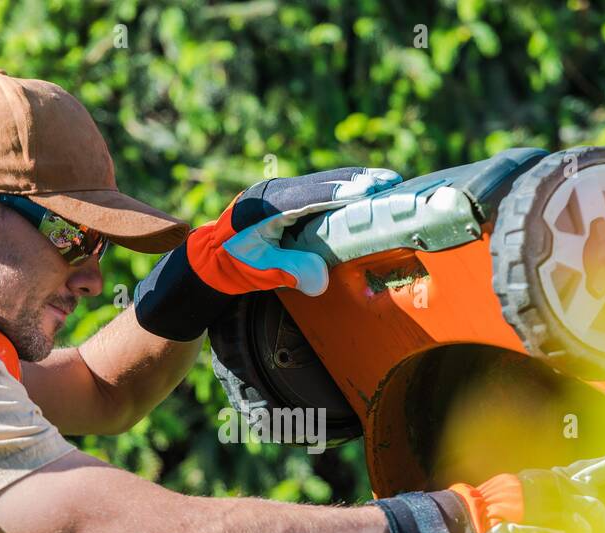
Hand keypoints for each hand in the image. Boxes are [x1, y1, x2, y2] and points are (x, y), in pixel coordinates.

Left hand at [134, 167, 401, 340]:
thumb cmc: (233, 265)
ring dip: (357, 182)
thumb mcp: (258, 271)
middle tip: (393, 183)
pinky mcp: (291, 197)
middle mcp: (275, 190)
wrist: (211, 258)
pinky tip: (372, 191)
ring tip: (391, 183)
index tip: (368, 189)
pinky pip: (323, 190)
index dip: (339, 192)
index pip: (308, 195)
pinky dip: (347, 190)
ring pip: (326, 181)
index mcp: (264, 204)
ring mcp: (283, 191)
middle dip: (358, 180)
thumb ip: (288, 271)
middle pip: (323, 180)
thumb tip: (320, 280)